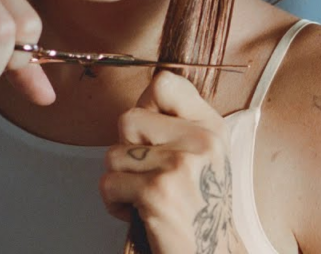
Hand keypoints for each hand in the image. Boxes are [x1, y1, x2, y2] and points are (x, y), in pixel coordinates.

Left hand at [101, 71, 243, 253]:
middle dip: (127, 150)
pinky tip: (141, 211)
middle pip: (128, 119)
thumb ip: (179, 123)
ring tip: (146, 194)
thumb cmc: (201, 206)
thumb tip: (144, 95)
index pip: (164, 83)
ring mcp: (179, 165)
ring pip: (113, 154)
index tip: (151, 130)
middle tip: (149, 173)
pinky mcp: (157, 192)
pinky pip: (109, 183)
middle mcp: (199, 140)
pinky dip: (116, 203)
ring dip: (120, 180)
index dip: (146, 104)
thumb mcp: (206, 154)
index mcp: (211, 126)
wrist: (212, 251)